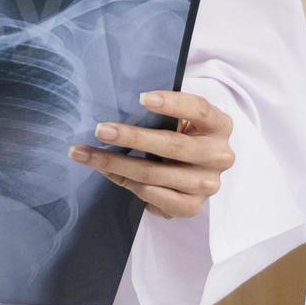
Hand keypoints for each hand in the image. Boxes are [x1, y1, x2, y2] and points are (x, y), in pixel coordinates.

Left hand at [72, 88, 234, 218]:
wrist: (196, 169)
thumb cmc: (182, 134)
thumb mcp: (180, 119)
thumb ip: (159, 115)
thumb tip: (115, 111)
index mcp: (219, 125)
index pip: (199, 109)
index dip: (172, 103)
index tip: (141, 98)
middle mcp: (219, 155)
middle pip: (173, 145)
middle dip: (132, 137)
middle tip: (101, 130)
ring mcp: (208, 184)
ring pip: (155, 174)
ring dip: (116, 164)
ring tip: (86, 154)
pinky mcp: (193, 206)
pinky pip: (155, 197)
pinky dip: (129, 184)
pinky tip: (108, 173)